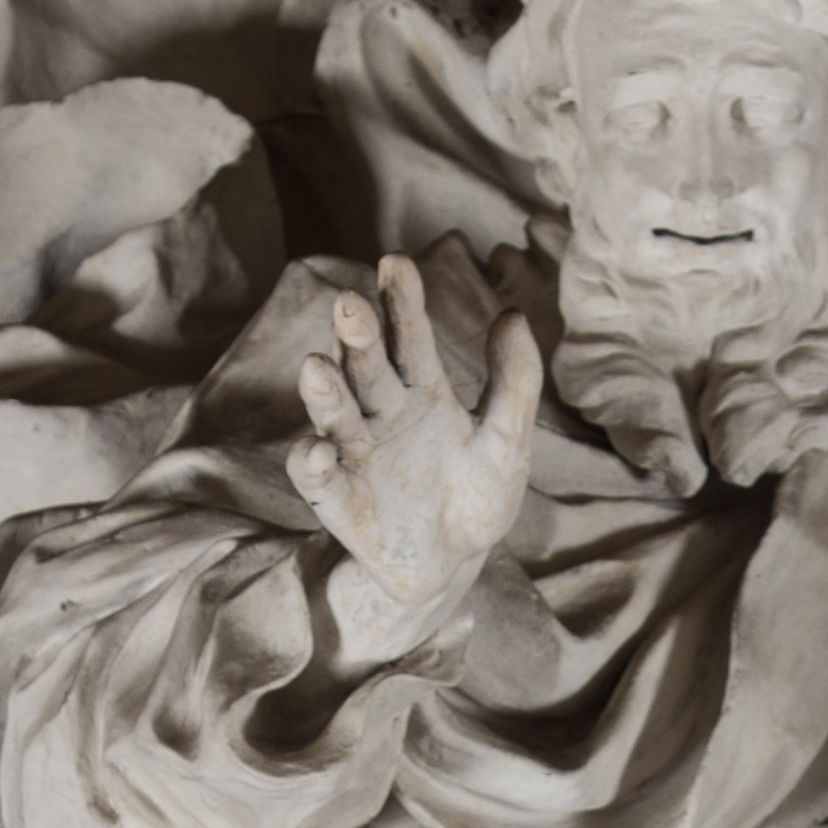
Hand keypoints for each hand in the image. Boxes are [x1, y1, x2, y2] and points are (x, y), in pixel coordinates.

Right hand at [290, 254, 540, 618]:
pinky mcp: (341, 502)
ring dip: (323, 392)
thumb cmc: (476, 497)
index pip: (409, 336)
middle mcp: (381, 414)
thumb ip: (515, 382)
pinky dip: (311, 464)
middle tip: (351, 306)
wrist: (454, 564)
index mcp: (421, 391)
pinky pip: (318, 479)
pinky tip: (316, 449)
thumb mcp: (508, 442)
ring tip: (316, 369)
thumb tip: (512, 314)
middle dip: (357, 338)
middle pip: (366, 367)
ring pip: (334, 414)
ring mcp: (357, 455)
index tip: (394, 263)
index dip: (401, 301)